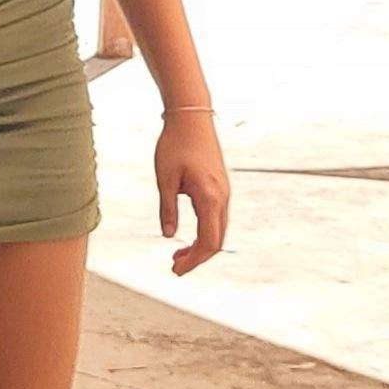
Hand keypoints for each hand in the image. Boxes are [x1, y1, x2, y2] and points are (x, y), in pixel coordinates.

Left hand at [158, 111, 230, 274]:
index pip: (208, 242)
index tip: (175, 270)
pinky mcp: (220, 188)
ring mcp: (224, 193)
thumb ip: (168, 209)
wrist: (191, 117)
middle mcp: (222, 198)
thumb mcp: (165, 178)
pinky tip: (187, 236)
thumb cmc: (175, 144)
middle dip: (196, 258)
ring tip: (177, 255)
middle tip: (173, 267)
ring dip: (200, 246)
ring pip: (218, 230)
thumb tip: (168, 236)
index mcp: (210, 198)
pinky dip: (204, 233)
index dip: (193, 261)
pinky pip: (217, 219)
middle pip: (216, 241)